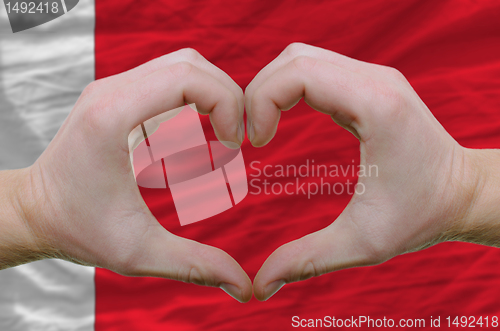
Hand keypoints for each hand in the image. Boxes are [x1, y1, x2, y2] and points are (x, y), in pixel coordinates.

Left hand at [3, 49, 251, 302]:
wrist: (35, 212)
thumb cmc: (78, 229)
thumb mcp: (138, 252)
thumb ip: (195, 265)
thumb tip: (244, 286)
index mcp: (113, 116)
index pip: (188, 77)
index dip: (227, 104)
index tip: (234, 145)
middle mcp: (111, 90)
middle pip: (190, 64)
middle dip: (226, 98)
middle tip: (234, 141)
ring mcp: (112, 88)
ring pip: (181, 65)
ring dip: (212, 96)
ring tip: (220, 138)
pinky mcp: (117, 95)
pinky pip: (168, 79)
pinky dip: (195, 100)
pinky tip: (196, 137)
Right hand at [245, 43, 492, 300]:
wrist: (463, 193)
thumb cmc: (422, 215)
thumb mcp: (362, 243)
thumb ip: (306, 260)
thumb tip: (259, 286)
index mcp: (376, 106)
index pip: (298, 73)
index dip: (260, 101)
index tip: (255, 143)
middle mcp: (376, 79)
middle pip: (294, 58)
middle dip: (258, 92)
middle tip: (251, 137)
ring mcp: (374, 77)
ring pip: (302, 57)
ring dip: (272, 88)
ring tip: (263, 129)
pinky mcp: (370, 83)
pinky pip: (317, 68)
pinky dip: (289, 88)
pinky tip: (283, 119)